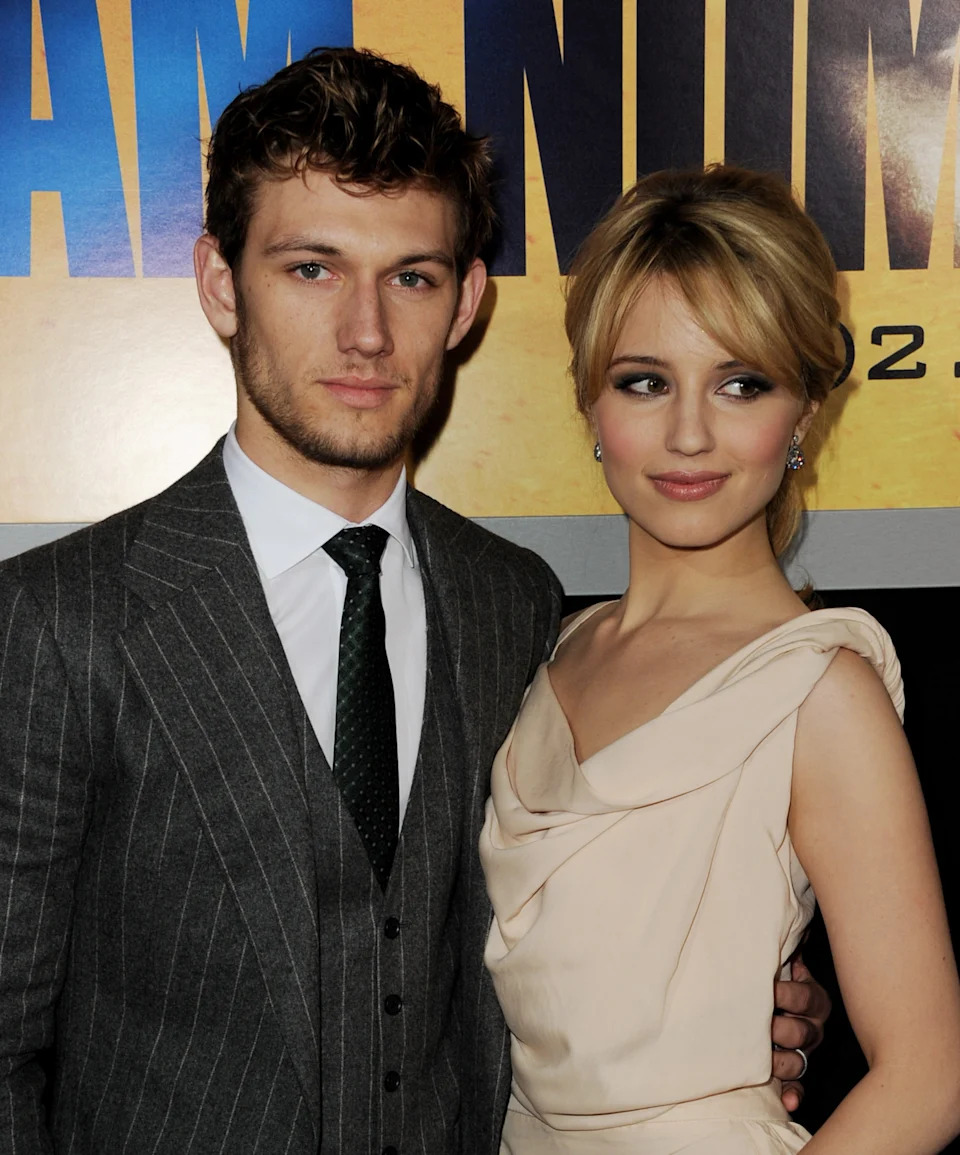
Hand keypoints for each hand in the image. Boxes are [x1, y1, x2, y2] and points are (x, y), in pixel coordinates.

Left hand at [772, 953, 831, 1111]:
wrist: (774, 1001)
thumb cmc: (774, 977)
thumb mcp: (782, 961)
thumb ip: (783, 948)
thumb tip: (781, 917)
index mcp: (811, 999)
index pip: (805, 997)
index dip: (787, 994)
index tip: (769, 989)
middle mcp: (811, 1027)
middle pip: (801, 1032)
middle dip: (780, 1030)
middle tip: (762, 1025)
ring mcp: (804, 1053)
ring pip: (799, 1062)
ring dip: (782, 1063)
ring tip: (764, 1061)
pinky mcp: (795, 1075)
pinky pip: (798, 1088)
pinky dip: (792, 1095)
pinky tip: (786, 1101)